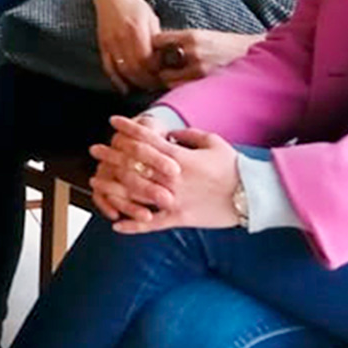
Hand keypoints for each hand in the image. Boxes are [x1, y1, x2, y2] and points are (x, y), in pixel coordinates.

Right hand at [94, 0, 161, 92]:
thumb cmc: (135, 6)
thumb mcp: (151, 18)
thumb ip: (157, 38)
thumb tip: (167, 58)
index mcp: (136, 28)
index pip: (147, 59)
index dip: (156, 70)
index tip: (165, 74)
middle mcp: (121, 37)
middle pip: (135, 68)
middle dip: (147, 80)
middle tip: (157, 84)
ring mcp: (110, 42)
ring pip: (122, 71)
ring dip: (135, 82)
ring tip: (145, 85)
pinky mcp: (103, 46)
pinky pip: (108, 68)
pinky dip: (117, 81)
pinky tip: (126, 88)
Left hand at [96, 118, 242, 233]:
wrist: (253, 195)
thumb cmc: (234, 166)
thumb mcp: (213, 142)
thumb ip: (189, 135)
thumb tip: (170, 133)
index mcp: (180, 157)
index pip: (147, 139)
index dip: (128, 129)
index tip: (112, 121)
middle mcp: (172, 178)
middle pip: (135, 164)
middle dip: (112, 154)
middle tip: (94, 149)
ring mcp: (174, 199)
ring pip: (136, 194)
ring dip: (113, 187)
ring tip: (96, 181)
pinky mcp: (179, 218)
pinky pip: (152, 224)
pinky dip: (133, 226)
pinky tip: (114, 225)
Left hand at [153, 29, 260, 87]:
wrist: (260, 60)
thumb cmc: (230, 47)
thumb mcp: (206, 36)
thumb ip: (183, 41)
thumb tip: (157, 46)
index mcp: (192, 36)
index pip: (157, 41)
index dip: (154, 48)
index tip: (155, 52)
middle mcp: (193, 52)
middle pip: (158, 62)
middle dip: (159, 66)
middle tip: (164, 69)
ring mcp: (199, 71)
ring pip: (167, 80)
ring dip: (169, 80)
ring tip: (178, 79)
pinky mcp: (205, 86)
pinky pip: (181, 91)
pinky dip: (180, 91)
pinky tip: (188, 88)